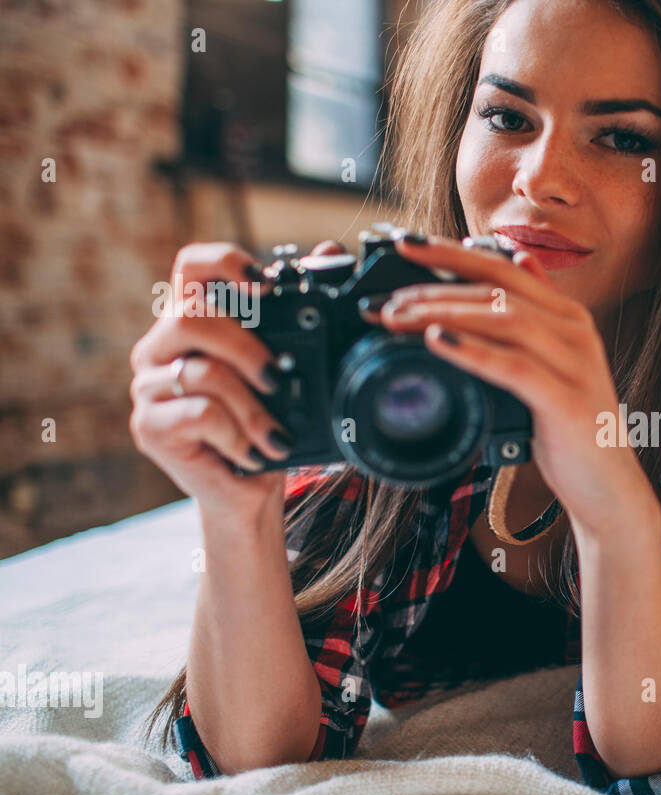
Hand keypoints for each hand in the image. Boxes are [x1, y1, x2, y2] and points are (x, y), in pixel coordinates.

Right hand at [129, 241, 299, 521]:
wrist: (249, 492)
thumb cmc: (266, 426)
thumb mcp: (290, 373)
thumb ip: (299, 317)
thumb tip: (329, 253)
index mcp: (191, 322)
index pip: (191, 266)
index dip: (223, 262)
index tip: (264, 283)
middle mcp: (160, 348)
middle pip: (191, 316)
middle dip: (246, 346)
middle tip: (278, 376)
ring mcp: (149, 387)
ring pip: (202, 373)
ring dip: (253, 407)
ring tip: (274, 434)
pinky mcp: (148, 427)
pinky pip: (200, 415)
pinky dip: (238, 435)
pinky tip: (252, 452)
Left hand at [374, 235, 659, 539]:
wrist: (609, 486)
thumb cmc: (571, 429)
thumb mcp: (554, 363)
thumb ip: (537, 316)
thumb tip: (520, 262)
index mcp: (567, 316)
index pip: (503, 266)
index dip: (451, 252)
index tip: (405, 244)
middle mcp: (575, 331)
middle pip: (498, 288)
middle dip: (435, 286)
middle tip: (385, 298)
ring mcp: (575, 363)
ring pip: (503, 319)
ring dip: (444, 313)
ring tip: (398, 318)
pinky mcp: (566, 400)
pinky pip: (514, 366)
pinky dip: (472, 351)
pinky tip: (437, 341)